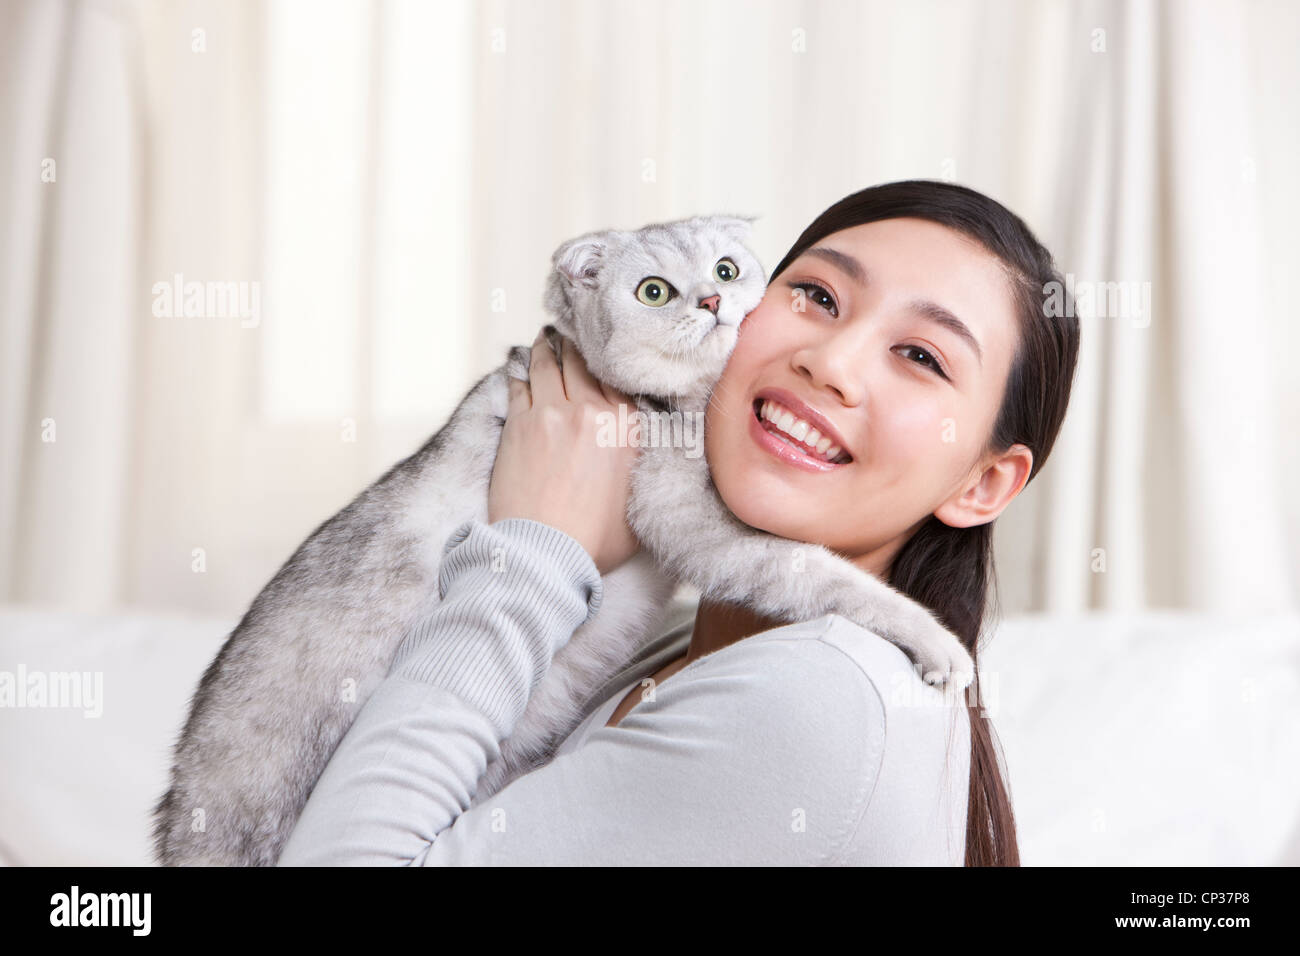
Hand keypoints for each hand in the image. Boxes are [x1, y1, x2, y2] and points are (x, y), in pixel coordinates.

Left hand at [488, 328, 641, 574]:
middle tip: (573, 331)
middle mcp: (591, 410)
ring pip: (548, 363)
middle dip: (577, 342)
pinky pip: (519, 383)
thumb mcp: (640, 498)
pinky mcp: (519, 424)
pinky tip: (519, 366)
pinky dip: (521, 371)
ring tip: (546, 337)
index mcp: (627, 426)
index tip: (607, 345)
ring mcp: (551, 413)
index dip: (611, 355)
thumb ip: (644, 461)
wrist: (548, 553)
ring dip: (547, 347)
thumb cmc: (595, 538)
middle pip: (583, 360)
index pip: (619, 374)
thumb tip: (648, 446)